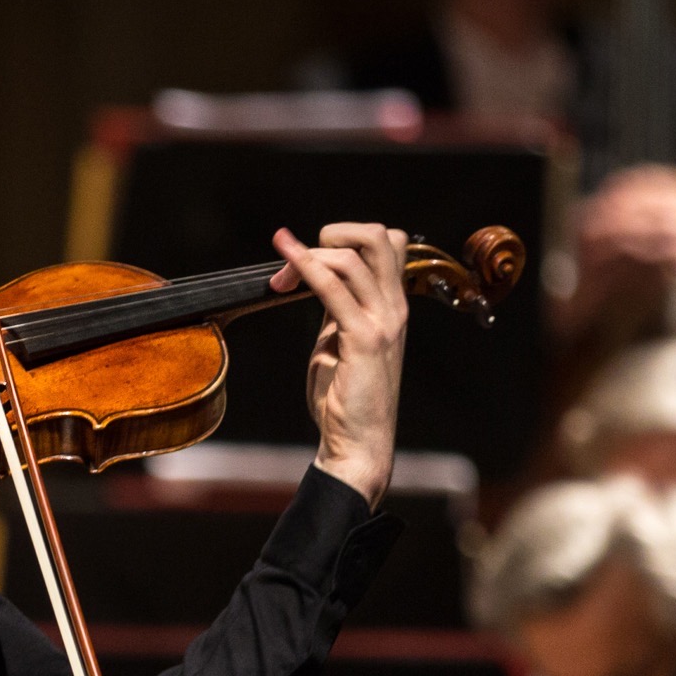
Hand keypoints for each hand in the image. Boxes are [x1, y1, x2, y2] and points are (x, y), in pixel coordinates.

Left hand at [269, 222, 409, 507]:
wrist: (357, 443)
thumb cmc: (345, 397)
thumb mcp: (340, 339)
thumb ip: (337, 307)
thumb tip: (316, 276)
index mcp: (392, 305)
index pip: (387, 242)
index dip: (346, 239)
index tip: (308, 262)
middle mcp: (394, 307)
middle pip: (378, 235)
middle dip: (334, 232)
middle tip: (299, 256)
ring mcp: (383, 321)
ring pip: (354, 255)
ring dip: (309, 255)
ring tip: (281, 277)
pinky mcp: (364, 340)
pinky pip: (333, 288)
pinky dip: (306, 267)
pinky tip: (286, 262)